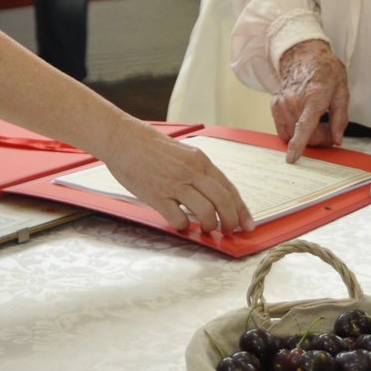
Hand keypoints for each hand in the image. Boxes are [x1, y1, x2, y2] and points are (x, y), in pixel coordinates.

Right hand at [100, 121, 254, 234]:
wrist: (123, 139)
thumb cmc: (149, 146)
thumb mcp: (183, 153)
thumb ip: (198, 172)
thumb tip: (213, 196)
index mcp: (200, 160)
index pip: (229, 189)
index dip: (242, 210)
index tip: (247, 224)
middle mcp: (191, 172)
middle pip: (223, 202)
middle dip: (230, 221)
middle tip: (228, 231)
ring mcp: (175, 184)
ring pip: (206, 213)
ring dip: (209, 226)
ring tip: (205, 229)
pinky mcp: (157, 195)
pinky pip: (178, 219)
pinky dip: (183, 227)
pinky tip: (180, 223)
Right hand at [271, 40, 347, 161]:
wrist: (304, 57)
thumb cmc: (325, 72)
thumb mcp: (342, 91)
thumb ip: (340, 118)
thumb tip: (336, 140)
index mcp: (314, 97)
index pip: (304, 125)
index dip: (299, 144)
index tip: (292, 158)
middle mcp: (294, 100)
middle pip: (303, 135)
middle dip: (318, 138)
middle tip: (328, 128)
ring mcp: (282, 103)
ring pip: (291, 134)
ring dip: (304, 135)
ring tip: (315, 120)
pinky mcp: (274, 106)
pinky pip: (283, 129)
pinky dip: (293, 129)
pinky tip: (302, 117)